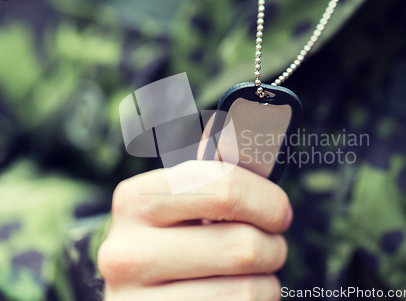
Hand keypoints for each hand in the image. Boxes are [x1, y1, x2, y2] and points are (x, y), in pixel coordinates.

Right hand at [98, 159, 292, 299]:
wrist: (138, 293)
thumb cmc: (173, 238)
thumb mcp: (183, 204)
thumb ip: (216, 174)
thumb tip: (260, 122)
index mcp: (135, 200)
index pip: (225, 189)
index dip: (268, 200)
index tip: (280, 212)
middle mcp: (126, 252)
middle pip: (243, 246)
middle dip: (272, 245)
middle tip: (268, 246)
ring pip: (248, 289)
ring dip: (266, 281)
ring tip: (248, 275)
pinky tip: (234, 295)